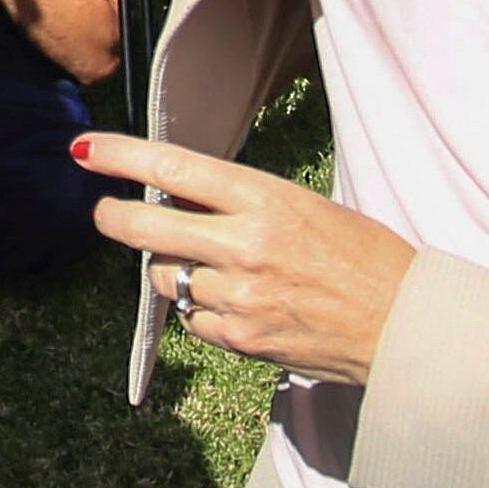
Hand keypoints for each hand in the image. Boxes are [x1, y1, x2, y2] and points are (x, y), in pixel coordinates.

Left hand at [79, 131, 412, 387]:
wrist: (403, 324)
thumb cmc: (362, 256)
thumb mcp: (303, 205)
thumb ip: (240, 202)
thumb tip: (178, 194)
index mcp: (265, 199)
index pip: (173, 168)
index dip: (120, 156)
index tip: (85, 148)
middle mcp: (244, 245)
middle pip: (145, 227)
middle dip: (113, 216)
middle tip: (104, 211)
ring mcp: (240, 296)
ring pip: (167, 277)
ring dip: (173, 268)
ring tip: (210, 265)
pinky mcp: (241, 339)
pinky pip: (194, 318)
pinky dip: (203, 309)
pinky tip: (236, 302)